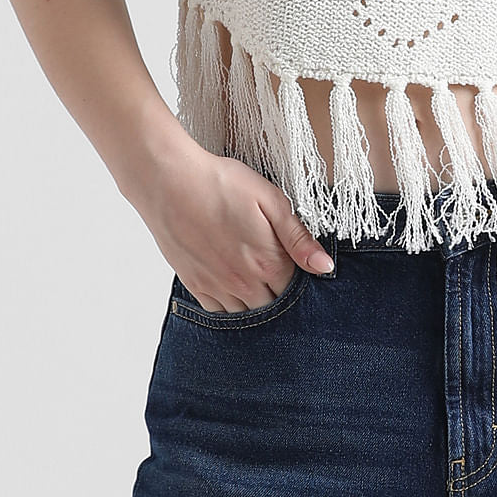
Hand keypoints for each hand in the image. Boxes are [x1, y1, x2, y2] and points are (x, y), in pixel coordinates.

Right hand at [131, 144, 335, 310]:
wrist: (170, 181)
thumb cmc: (222, 183)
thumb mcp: (270, 200)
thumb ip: (299, 238)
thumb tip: (326, 267)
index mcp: (267, 263)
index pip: (296, 290)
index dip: (301, 279)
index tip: (298, 265)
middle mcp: (243, 283)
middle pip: (273, 307)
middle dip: (281, 295)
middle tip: (279, 272)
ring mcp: (216, 287)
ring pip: (246, 315)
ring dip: (256, 303)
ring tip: (257, 279)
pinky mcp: (194, 285)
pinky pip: (219, 313)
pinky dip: (230, 306)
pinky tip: (234, 287)